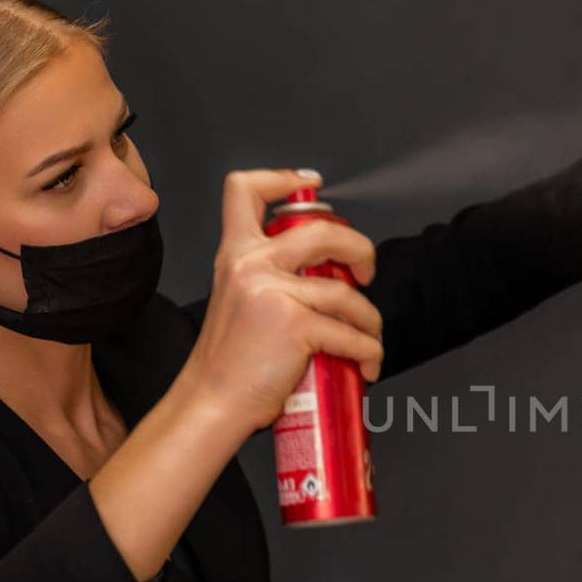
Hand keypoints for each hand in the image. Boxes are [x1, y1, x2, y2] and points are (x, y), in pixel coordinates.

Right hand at [179, 168, 384, 435]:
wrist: (212, 402)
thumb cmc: (230, 362)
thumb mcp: (238, 301)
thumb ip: (269, 276)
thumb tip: (326, 273)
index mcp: (235, 254)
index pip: (245, 190)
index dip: (283, 178)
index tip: (312, 185)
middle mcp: (251, 264)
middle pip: (322, 229)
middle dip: (360, 248)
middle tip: (365, 272)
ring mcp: (274, 292)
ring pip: (346, 292)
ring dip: (369, 319)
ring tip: (367, 339)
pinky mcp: (296, 325)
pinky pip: (351, 333)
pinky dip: (368, 351)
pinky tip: (365, 365)